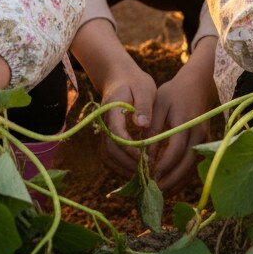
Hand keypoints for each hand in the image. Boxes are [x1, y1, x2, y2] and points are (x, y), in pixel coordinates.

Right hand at [72, 19, 157, 177]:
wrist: (119, 78)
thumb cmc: (134, 82)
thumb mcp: (143, 88)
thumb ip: (143, 106)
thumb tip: (142, 125)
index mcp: (112, 109)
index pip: (116, 133)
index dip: (130, 148)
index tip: (145, 157)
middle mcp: (104, 124)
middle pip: (111, 150)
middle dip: (129, 164)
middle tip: (149, 171)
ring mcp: (104, 132)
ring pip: (109, 158)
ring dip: (125, 169)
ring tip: (145, 175)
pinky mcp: (107, 138)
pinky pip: (111, 158)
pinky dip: (122, 168)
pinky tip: (138, 171)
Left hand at [148, 37, 218, 192]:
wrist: (198, 85)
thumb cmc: (174, 93)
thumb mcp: (159, 104)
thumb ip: (152, 127)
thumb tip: (144, 151)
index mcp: (186, 123)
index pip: (176, 150)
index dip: (163, 165)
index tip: (149, 175)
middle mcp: (199, 134)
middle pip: (186, 164)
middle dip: (170, 180)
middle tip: (153, 191)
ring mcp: (204, 141)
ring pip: (192, 169)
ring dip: (177, 183)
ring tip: (159, 192)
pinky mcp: (204, 145)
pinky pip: (195, 166)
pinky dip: (183, 178)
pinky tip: (170, 185)